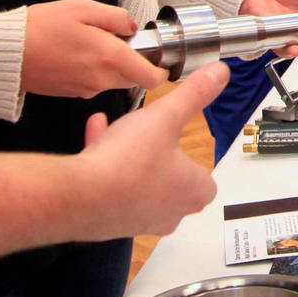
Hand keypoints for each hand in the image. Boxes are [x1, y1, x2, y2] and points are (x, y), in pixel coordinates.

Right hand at [21, 0, 165, 97]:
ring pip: (112, 80)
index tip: (161, 62)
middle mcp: (101, 79)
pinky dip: (93, 71)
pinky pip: (93, 84)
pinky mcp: (71, 93)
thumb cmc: (40, 27)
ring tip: (88, 44)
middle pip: (132, 78)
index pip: (150, 77)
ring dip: (111, 66)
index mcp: (110, 57)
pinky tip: (75, 55)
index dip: (160, 71)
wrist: (5, 53)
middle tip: (117, 41)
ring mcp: (85, 89)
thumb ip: (116, 17)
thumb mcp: (83, 8)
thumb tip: (131, 28)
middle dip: (133, 63)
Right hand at [73, 62, 228, 239]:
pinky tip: (97, 135)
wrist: (79, 196)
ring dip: (129, 156)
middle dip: (157, 154)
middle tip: (148, 136)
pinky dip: (107, 165)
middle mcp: (169, 213)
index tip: (180, 141)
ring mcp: (139, 220)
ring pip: (138, 181)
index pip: (206, 179)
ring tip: (118, 131)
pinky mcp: (110, 222)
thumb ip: (193, 95)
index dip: (192, 158)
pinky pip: (113, 188)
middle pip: (170, 179)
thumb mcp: (164, 117)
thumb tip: (218, 74)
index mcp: (193, 192)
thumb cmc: (126, 164)